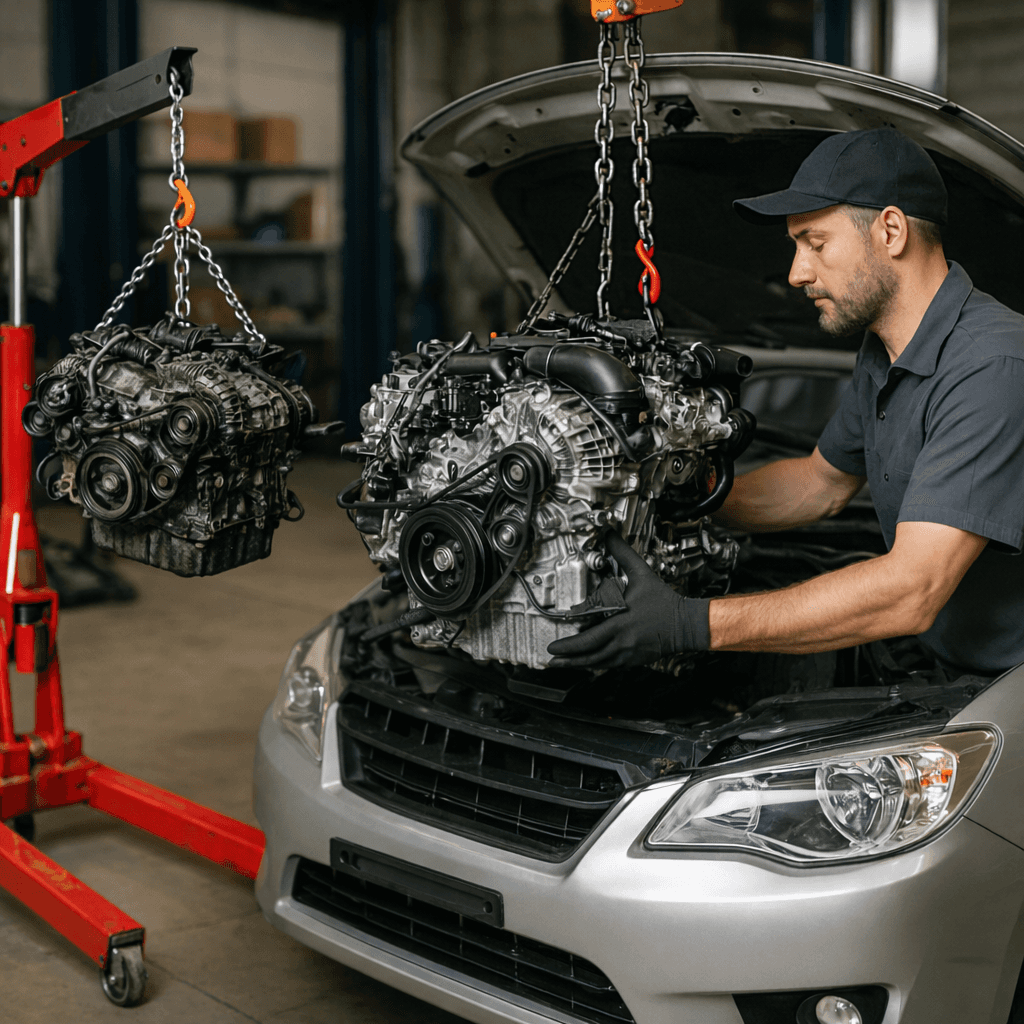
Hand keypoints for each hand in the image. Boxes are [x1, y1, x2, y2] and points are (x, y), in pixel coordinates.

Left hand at [547, 533, 710, 668]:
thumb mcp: (642, 574)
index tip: (553, 646)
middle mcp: (622, 642)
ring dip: (578, 664)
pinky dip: (595, 664)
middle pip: (589, 656)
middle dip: (567, 659)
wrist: (687, 625)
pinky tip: (586, 662)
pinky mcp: (634, 660)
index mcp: (620, 623)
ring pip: (598, 664)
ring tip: (562, 663)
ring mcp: (628, 654)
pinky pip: (610, 665)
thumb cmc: (665, 603)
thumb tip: (609, 535)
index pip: (589, 639)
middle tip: (551, 658)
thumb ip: (623, 554)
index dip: (569, 646)